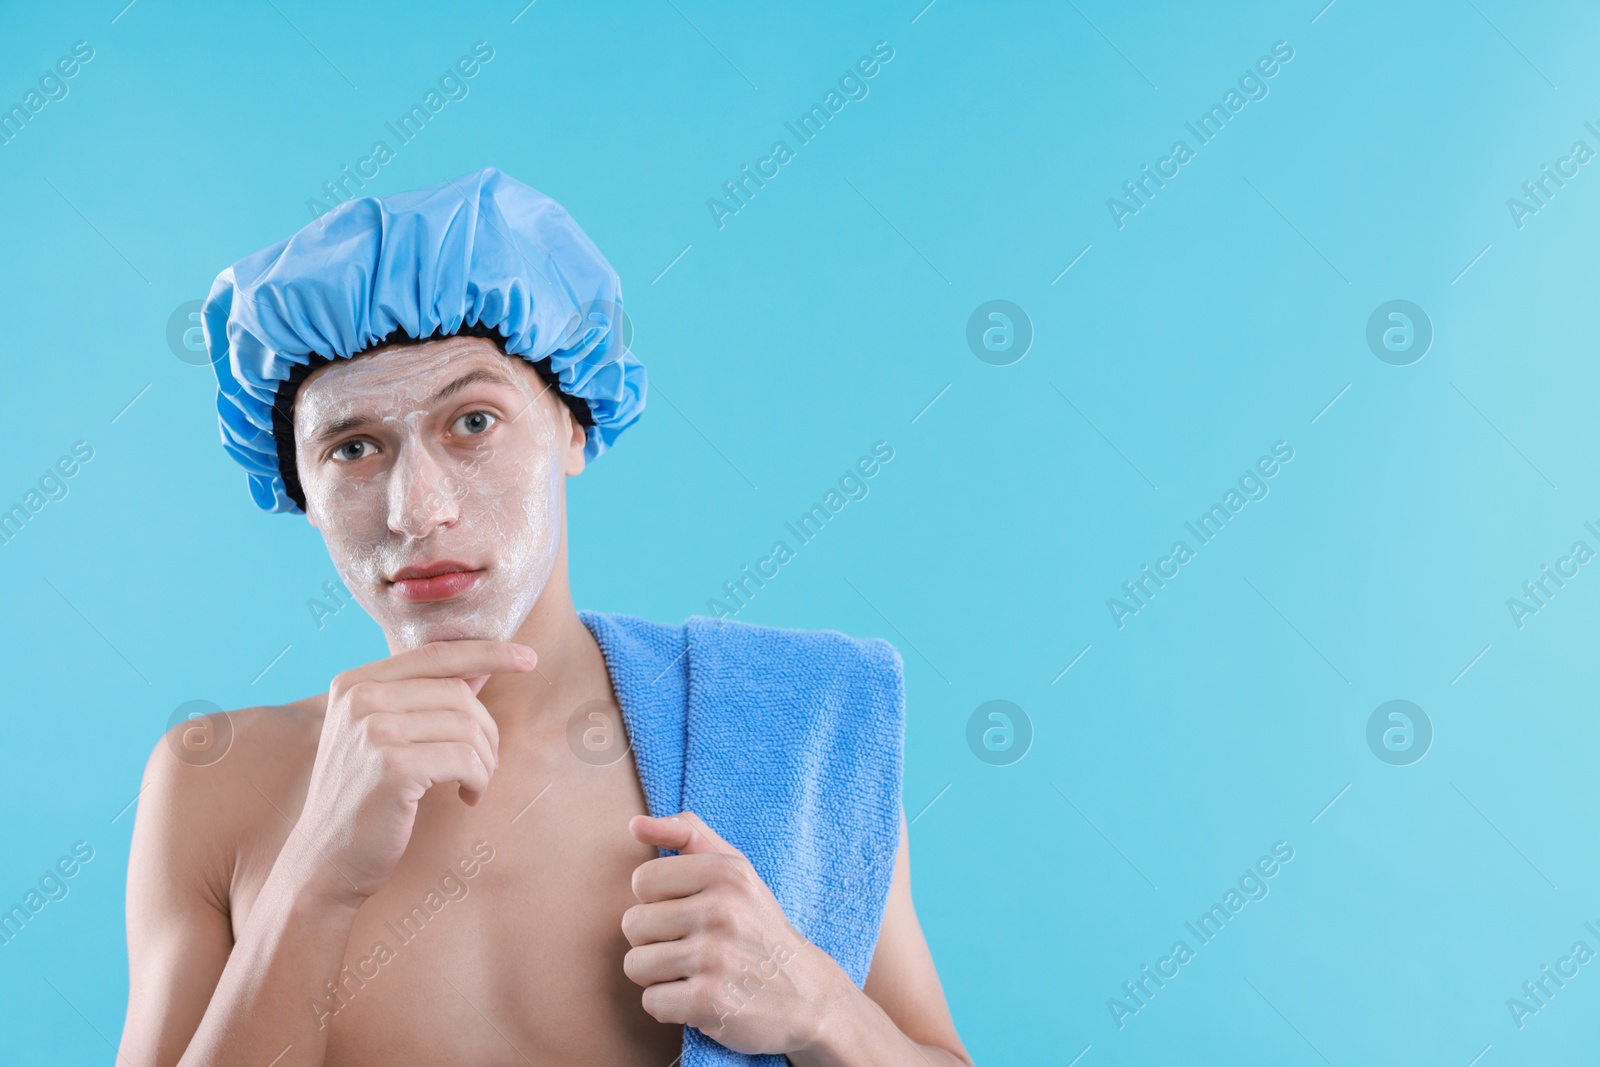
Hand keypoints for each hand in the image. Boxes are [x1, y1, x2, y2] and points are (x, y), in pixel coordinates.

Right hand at [287, 640, 535, 903]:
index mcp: (355, 683)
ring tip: (474, 784)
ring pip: (467, 726)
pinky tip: (467, 797)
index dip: (488, 652)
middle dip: (486, 730)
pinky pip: (465, 759)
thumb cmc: (362, 798)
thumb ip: (424, 697)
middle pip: (458, 693)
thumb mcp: (381, 736)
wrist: (325, 860)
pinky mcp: (393, 767)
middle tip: (485, 764)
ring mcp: (374, 731)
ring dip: (485, 760)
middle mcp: (360, 698)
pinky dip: (478, 780)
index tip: (528, 657)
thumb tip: (480, 667)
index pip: (436, 653)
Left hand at [623, 812, 851, 1054]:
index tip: (689, 913)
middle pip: (633, 924)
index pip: (642, 881)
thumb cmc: (758, 927)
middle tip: (692, 948)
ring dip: (658, 976)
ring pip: (636, 964)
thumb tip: (634, 823)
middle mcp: (721, 910)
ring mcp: (715, 957)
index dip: (658, 902)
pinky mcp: (709, 1001)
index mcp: (725, 871)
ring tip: (695, 974)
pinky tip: (700, 1000)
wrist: (807, 995)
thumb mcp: (736, 869)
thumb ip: (688, 834)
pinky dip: (669, 1007)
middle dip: (654, 941)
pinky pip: (651, 1002)